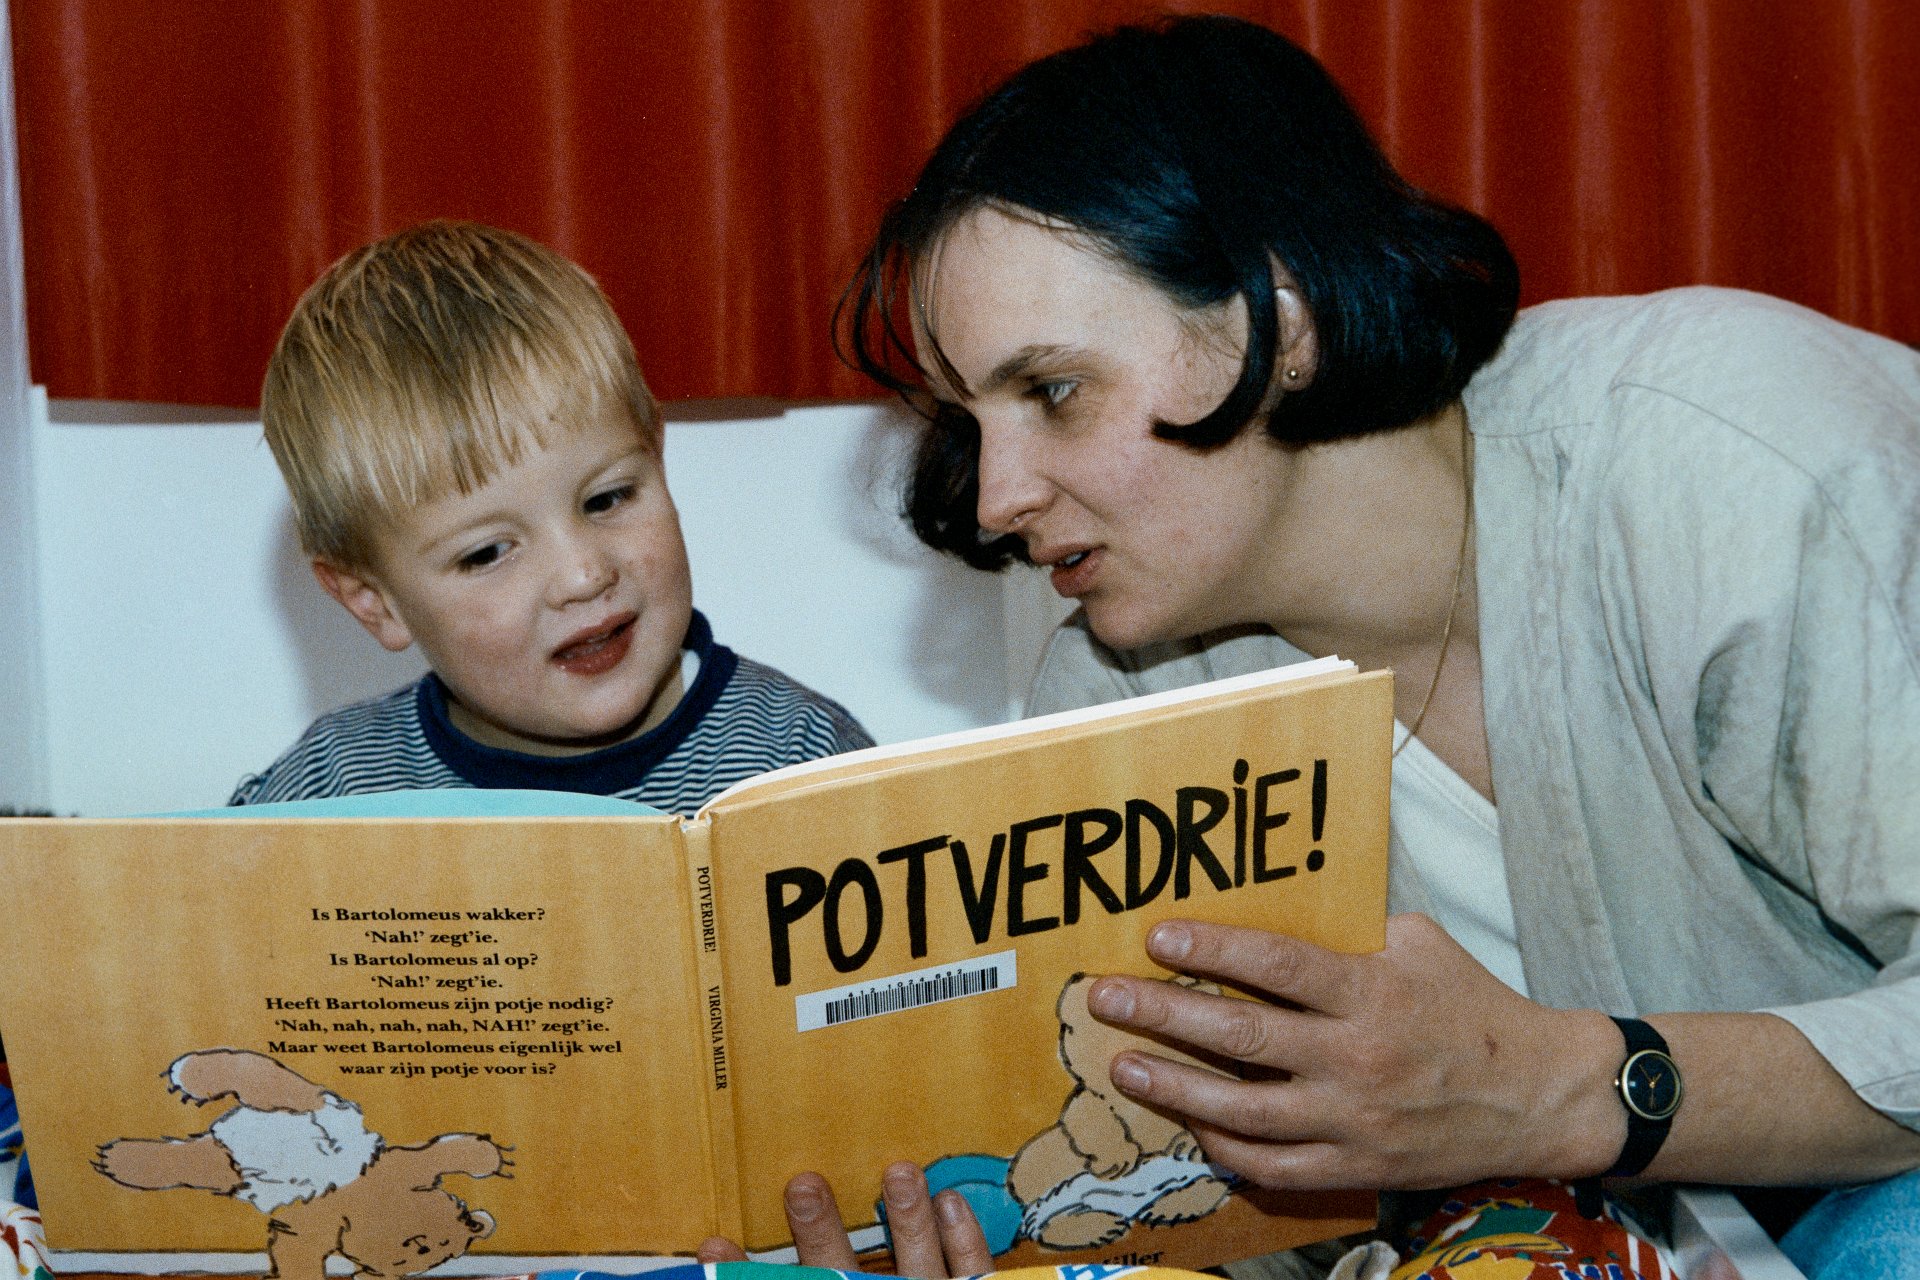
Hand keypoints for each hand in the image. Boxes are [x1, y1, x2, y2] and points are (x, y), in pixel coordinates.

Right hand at [697, 1162, 993, 1277]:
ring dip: (909, 1219)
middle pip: (843, 1277)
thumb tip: (729, 1269)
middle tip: (804, 1185)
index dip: (744, 1275)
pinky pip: (974, 1275)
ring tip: (902, 1172)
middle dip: (821, 1233)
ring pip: (920, 1266)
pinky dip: (965, 1241)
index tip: (713, 1244)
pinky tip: (952, 1201)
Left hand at [1083, 914, 1620, 1189]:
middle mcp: (1357, 1058)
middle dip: (1163, 1015)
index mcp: (1372, 992)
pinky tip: (1190, 1122)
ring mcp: (1354, 1120)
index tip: (1158, 937)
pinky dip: (1224, 1147)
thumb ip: (1350, 933)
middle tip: (1106, 997)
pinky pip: (1274, 1167)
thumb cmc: (1473, 1009)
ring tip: (1124, 1066)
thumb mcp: (1420, 943)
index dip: (1212, 950)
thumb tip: (1279, 905)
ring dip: (1174, 1088)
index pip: (1277, 967)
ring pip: (1244, 1112)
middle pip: (1242, 1038)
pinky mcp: (1357, 1166)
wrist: (1539, 1096)